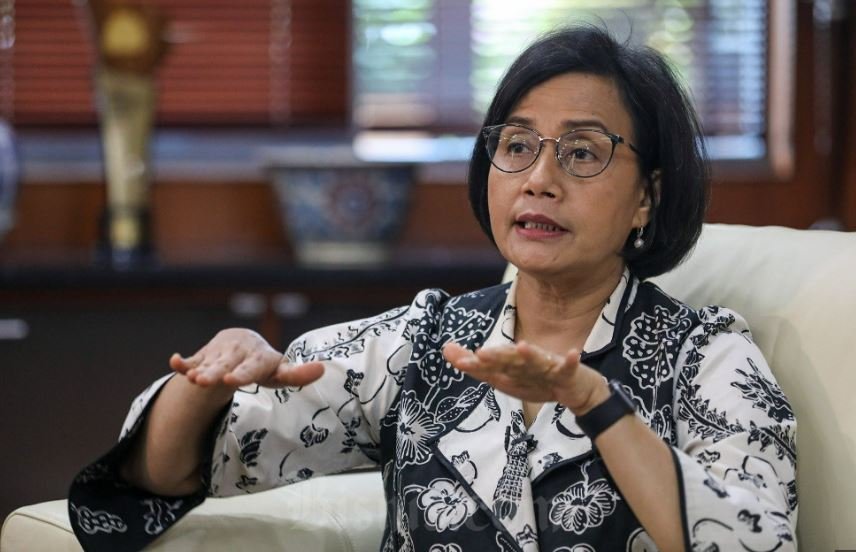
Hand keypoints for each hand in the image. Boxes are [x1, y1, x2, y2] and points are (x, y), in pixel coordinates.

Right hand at [170, 328, 323, 389]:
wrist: (242, 342)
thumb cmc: (265, 364)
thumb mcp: (280, 371)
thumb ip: (298, 374)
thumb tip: (322, 369)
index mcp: (259, 358)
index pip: (252, 367)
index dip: (243, 373)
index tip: (233, 380)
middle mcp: (238, 354)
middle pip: (227, 366)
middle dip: (217, 373)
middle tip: (208, 382)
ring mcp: (220, 354)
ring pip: (209, 364)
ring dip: (200, 370)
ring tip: (193, 380)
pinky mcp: (204, 357)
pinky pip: (192, 360)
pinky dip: (183, 363)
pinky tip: (175, 362)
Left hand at [442, 341, 607, 414]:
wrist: (575, 389)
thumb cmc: (536, 379)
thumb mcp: (505, 378)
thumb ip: (476, 367)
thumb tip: (446, 350)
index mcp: (512, 366)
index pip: (490, 365)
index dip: (474, 363)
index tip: (455, 357)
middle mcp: (528, 362)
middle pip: (512, 361)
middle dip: (498, 357)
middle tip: (482, 354)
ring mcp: (549, 366)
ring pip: (539, 361)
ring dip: (531, 355)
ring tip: (522, 348)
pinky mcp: (569, 373)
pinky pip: (569, 368)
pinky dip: (571, 361)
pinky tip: (573, 354)